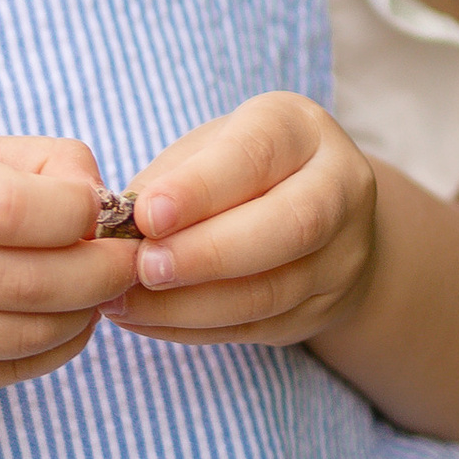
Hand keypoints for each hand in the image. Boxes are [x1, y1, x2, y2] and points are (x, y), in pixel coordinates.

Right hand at [0, 138, 141, 405]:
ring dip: (87, 312)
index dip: (80, 213)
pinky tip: (68, 320)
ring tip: (100, 287)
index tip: (101, 209)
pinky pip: (11, 372)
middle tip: (132, 258)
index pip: (15, 211)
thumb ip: (25, 167)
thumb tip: (102, 202)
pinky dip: (58, 347)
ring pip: (29, 334)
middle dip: (103, 271)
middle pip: (32, 281)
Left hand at [109, 94, 377, 350]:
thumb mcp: (207, 149)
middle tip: (142, 267)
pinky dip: (193, 328)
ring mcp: (342, 255)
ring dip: (190, 304)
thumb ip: (168, 180)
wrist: (317, 216)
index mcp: (301, 130)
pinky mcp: (324, 307)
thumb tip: (115, 226)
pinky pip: (257, 327)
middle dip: (207, 253)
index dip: (201, 188)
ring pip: (272, 290)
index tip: (146, 215)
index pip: (257, 154)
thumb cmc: (238, 169)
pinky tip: (145, 320)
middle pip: (289, 226)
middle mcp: (340, 188)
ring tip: (125, 302)